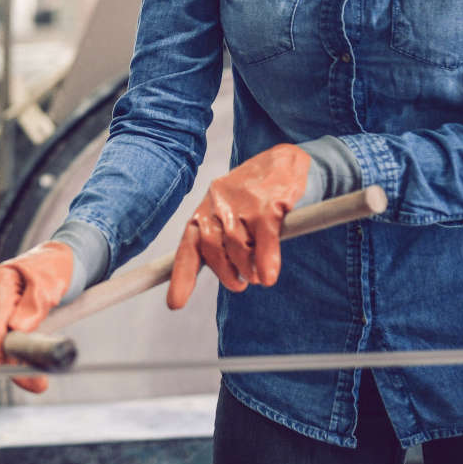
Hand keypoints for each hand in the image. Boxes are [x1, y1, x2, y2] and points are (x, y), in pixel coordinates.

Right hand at [0, 241, 73, 393]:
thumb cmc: (56, 266)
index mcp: (2, 283)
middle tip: (38, 382)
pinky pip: (11, 348)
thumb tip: (17, 328)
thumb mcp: (49, 282)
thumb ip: (34, 304)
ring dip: (18, 366)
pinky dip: (23, 361)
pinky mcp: (10, 325)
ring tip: (40, 383)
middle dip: (8, 364)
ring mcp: (1, 315)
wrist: (64, 261)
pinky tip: (38, 372)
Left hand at [166, 143, 309, 304]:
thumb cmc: (256, 192)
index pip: (189, 245)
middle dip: (224, 273)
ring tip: (257, 277)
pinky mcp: (268, 204)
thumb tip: (228, 274)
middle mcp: (218, 204)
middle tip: (239, 284)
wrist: (286, 160)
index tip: (175, 304)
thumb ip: (223, 240)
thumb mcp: (231, 211)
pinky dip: (266, 262)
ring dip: (246, 269)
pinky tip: (269, 276)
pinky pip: (263, 239)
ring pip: (237, 246)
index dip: (181, 276)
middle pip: (211, 248)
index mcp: (206, 209)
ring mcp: (243, 203)